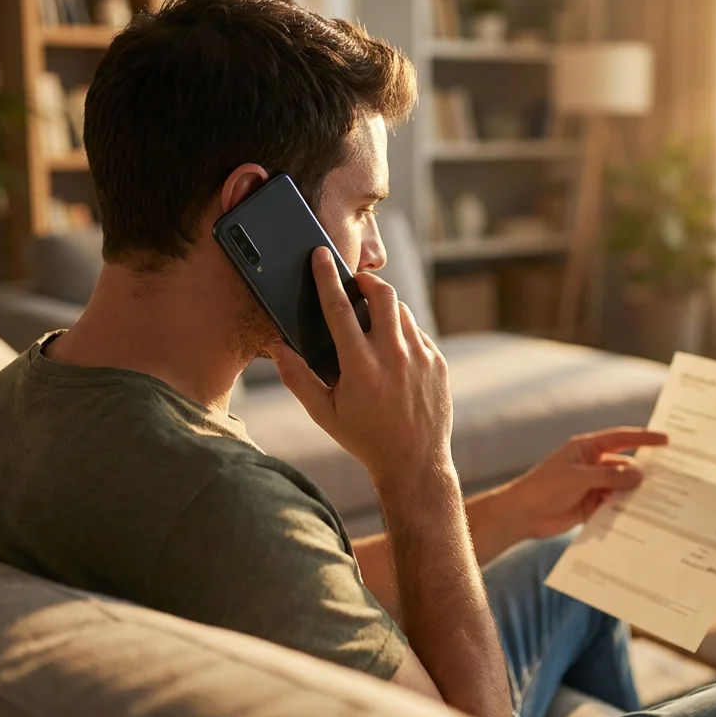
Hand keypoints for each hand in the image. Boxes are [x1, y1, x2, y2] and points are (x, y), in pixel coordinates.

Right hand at [268, 247, 453, 485]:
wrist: (415, 462)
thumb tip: (277, 347)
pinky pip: (418, 333)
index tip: (321, 254)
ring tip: (372, 319)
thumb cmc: (364, 438)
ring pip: (402, 311)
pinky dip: (403, 332)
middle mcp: (394, 356)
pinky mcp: (438, 362)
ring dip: (385, 307)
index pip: (340, 308)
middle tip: (355, 283)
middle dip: (366, 281)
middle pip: (382, 294)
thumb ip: (297, 377)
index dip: (327, 277)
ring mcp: (421, 357)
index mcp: (360, 365)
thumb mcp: (324, 413)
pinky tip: (392, 349)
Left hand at [501, 427, 668, 539]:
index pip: (621, 439)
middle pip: (624, 466)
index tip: (666, 440)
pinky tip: (642, 517)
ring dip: (636, 494)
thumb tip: (640, 476)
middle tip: (671, 476)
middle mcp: (592, 465)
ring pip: (621, 488)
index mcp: (587, 449)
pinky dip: (625, 510)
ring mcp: (592, 486)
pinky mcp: (591, 506)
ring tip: (661, 500)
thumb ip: (610, 477)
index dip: (644, 439)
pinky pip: (614, 506)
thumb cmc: (544, 487)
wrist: (522, 515)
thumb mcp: (579, 478)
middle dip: (644, 471)